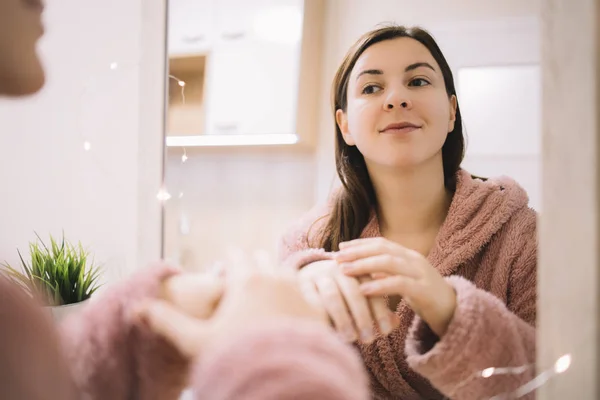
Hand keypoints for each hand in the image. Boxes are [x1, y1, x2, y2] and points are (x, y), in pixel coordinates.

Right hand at [135, 253, 327, 358]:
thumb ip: (167, 322)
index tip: (227, 263)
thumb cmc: (237, 357)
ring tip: (270, 283)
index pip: (236, 257)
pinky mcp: (316, 308)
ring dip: (276, 273)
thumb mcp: (196, 341)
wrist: (283, 378)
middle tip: (246, 270)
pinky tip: (293, 302)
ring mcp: (299, 292)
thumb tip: (135, 309)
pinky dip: (297, 291)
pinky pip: (307, 290)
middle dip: (253, 263)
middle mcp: (275, 279)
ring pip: (285, 271)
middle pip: (262, 259)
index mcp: (246, 280)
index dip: (229, 259)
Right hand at [298, 259, 397, 343]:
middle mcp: (338, 269)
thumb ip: (377, 310)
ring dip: (343, 319)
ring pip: (332, 297)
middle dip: (363, 316)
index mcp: (357, 270)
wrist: (305, 275)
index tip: (386, 331)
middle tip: (369, 339)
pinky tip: (328, 330)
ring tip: (350, 338)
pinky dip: (321, 316)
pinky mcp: (300, 284)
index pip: (372, 289)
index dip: (380, 310)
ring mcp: (318, 275)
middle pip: (354, 292)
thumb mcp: (360, 297)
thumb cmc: (341, 294)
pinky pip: (311, 301)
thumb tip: (395, 323)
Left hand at [336, 238, 456, 336]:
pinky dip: (379, 285)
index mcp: (408, 255)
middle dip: (357, 251)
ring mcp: (421, 274)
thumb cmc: (424, 297)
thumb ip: (386, 273)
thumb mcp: (402, 281)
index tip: (340, 247)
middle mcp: (415, 260)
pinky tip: (363, 289)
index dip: (360, 243)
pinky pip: (399, 284)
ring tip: (344, 271)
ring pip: (389, 263)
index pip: (381, 243)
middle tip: (336, 257)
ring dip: (363, 265)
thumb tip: (361, 267)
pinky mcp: (425, 291)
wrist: (455, 313)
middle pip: (383, 249)